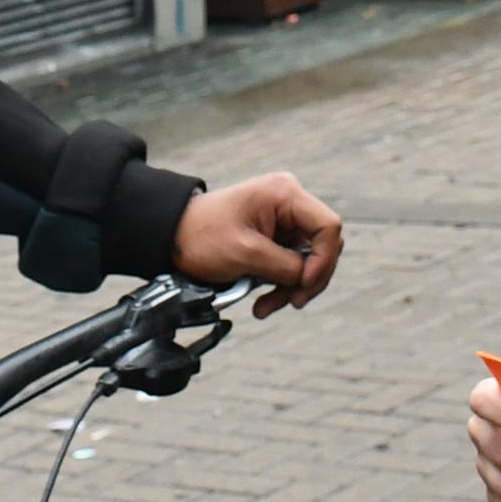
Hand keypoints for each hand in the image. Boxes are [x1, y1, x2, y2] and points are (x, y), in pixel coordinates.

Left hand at [173, 173, 342, 312]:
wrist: (172, 236)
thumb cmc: (202, 237)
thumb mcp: (246, 254)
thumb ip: (286, 266)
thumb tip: (310, 278)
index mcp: (285, 194)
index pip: (328, 226)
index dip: (324, 258)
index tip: (303, 284)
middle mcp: (289, 201)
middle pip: (322, 245)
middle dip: (308, 278)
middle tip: (292, 302)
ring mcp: (284, 219)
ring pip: (309, 259)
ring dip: (293, 287)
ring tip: (266, 308)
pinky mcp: (276, 237)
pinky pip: (292, 264)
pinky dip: (282, 285)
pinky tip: (263, 302)